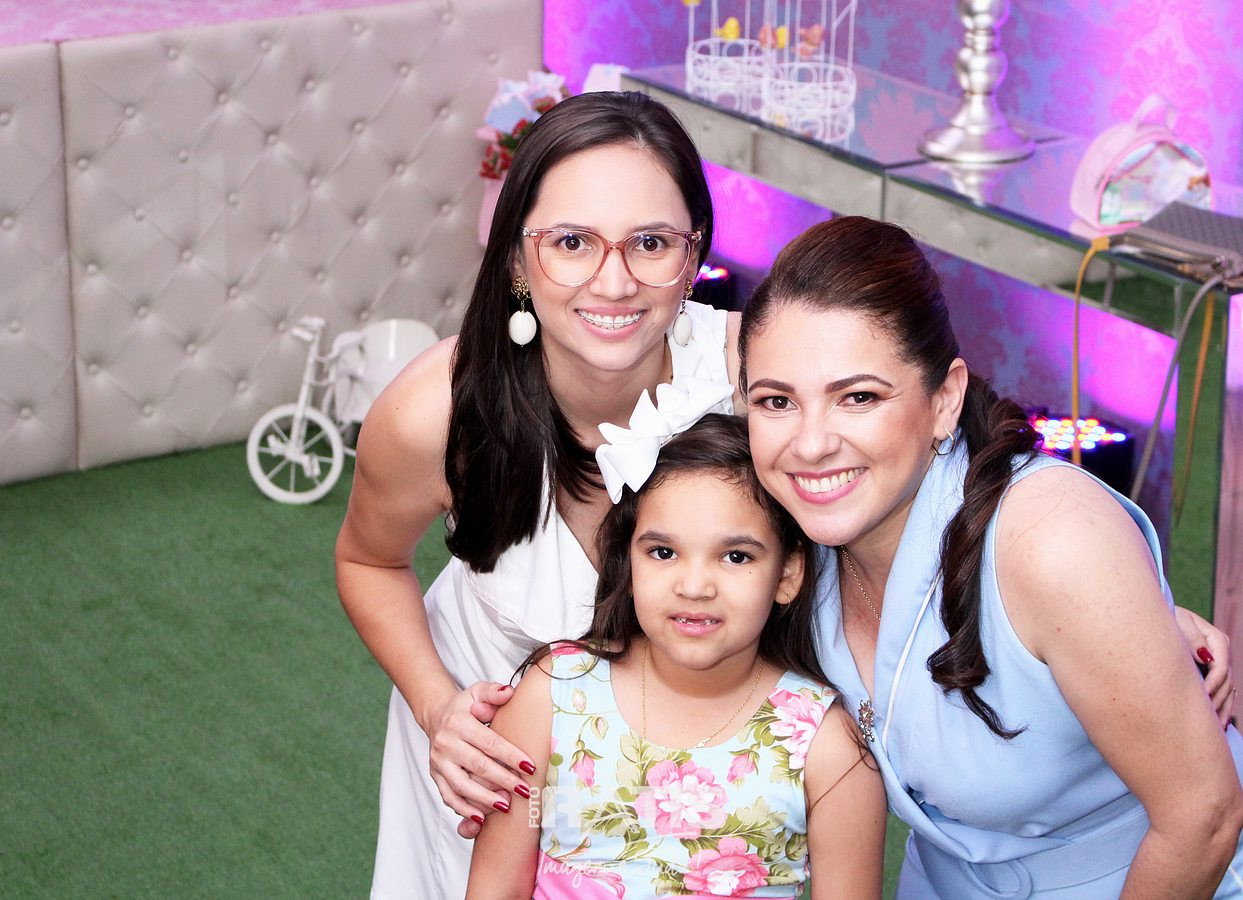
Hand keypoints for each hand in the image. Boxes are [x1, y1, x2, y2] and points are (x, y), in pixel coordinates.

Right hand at [423, 681, 534, 838]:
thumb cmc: (465, 706)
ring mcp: (438, 762)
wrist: (437, 716)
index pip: (489, 742)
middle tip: (524, 791)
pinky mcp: (435, 776)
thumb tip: (509, 693)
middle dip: (503, 780)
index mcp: (458, 723)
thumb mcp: (478, 691)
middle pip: (478, 766)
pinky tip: (481, 819)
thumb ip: (493, 692)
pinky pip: (449, 797)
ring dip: (484, 799)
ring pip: (462, 786)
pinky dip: (464, 810)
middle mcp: (446, 743)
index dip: (511, 756)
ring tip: (506, 806)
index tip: (530, 766)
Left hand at [1173, 605, 1234, 726]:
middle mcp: (1222, 653)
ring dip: (1222, 709)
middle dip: (1217, 700)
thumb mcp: (1178, 622)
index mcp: (1217, 639)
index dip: (1212, 683)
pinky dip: (1221, 708)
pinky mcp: (1213, 673)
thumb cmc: (1167, 618)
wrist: (1162, 619)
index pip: (1221, 667)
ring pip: (1227, 691)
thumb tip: (1206, 657)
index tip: (1201, 696)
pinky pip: (1223, 694)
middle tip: (1205, 717)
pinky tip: (1218, 725)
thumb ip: (1192, 639)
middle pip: (1226, 682)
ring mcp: (1219, 664)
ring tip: (1214, 727)